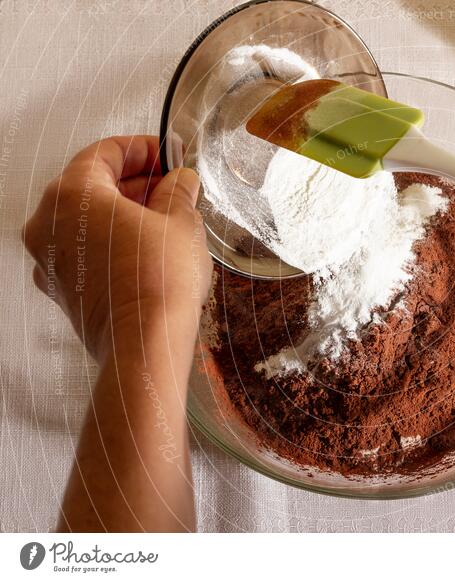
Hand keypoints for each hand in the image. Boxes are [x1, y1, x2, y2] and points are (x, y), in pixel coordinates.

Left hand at [22, 135, 211, 361]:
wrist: (145, 344)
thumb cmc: (157, 280)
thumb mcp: (180, 221)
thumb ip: (178, 192)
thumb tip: (180, 181)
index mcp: (71, 194)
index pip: (103, 152)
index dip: (141, 149)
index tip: (166, 153)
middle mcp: (48, 223)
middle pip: (90, 185)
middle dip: (133, 181)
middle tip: (170, 183)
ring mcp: (49, 259)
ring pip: (85, 220)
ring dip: (123, 211)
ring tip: (165, 216)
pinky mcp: (61, 288)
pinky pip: (85, 250)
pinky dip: (111, 241)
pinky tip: (146, 248)